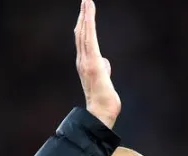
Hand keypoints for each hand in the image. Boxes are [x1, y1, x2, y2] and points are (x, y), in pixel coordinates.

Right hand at [75, 0, 120, 128]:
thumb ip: (103, 69)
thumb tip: (105, 63)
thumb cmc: (104, 100)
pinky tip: (88, 14)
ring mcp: (87, 61)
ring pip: (84, 33)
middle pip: (82, 33)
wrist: (101, 112)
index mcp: (85, 64)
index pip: (84, 41)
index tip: (85, 13)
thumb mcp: (105, 80)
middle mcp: (83, 60)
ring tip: (87, 1)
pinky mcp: (93, 62)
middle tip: (85, 0)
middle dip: (83, 16)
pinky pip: (90, 39)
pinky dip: (89, 25)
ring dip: (86, 16)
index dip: (84, 25)